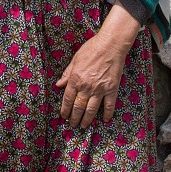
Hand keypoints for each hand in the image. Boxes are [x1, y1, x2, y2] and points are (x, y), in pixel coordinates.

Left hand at [54, 3, 141, 128]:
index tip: (63, 116)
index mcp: (76, 79)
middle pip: (78, 107)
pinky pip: (109, 105)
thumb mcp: (75, 59)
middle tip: (72, 124)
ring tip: (84, 126)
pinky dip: (107, 114)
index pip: (67, 99)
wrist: (110, 45)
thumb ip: (67, 74)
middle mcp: (86, 87)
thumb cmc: (91, 49)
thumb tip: (58, 85)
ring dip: (87, 119)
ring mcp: (100, 89)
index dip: (65, 109)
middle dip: (74, 118)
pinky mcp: (112, 89)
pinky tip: (105, 120)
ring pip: (91, 109)